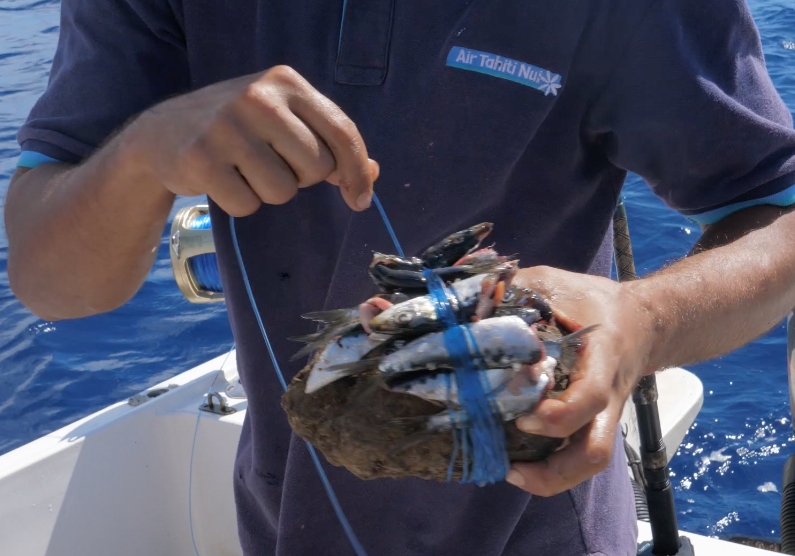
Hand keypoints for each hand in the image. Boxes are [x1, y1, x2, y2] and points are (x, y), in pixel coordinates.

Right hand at [127, 65, 378, 214]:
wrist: (162, 133)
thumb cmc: (238, 129)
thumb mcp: (284, 121)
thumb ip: (328, 142)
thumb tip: (373, 174)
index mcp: (286, 82)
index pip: (342, 132)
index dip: (357, 172)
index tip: (360, 199)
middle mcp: (258, 97)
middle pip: (316, 168)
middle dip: (301, 178)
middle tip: (272, 163)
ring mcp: (227, 126)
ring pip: (283, 191)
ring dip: (268, 192)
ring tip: (243, 169)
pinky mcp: (201, 158)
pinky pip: (248, 205)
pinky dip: (240, 202)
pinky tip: (222, 179)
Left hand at [504, 266, 653, 495]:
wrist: (642, 321)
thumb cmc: (593, 302)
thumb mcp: (556, 283)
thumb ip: (517, 286)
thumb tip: (474, 293)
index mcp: (602, 362)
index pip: (590, 400)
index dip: (556, 416)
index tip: (522, 416)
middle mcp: (607, 398)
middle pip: (594, 453)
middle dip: (552, 470)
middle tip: (509, 464)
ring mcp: (603, 416)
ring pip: (589, 462)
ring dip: (550, 479)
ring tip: (509, 474)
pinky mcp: (592, 422)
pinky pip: (577, 455)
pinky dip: (550, 467)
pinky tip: (516, 461)